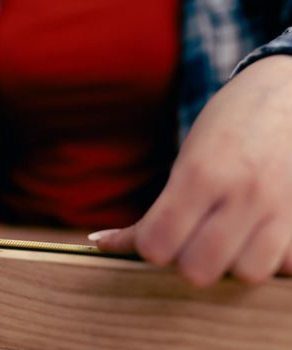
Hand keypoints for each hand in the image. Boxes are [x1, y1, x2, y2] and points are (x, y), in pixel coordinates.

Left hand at [91, 56, 291, 286]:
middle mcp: (241, 194)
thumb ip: (161, 206)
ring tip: (227, 242)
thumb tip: (105, 244)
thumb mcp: (188, 156)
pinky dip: (271, 259)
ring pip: (246, 274)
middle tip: (188, 240)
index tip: (152, 237)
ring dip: (230, 265)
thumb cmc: (231, 121)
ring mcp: (280, 206)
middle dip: (185, 261)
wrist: (291, 90)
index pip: (155, 245)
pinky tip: (259, 238)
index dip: (147, 248)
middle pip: (197, 271)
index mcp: (200, 174)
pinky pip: (287, 265)